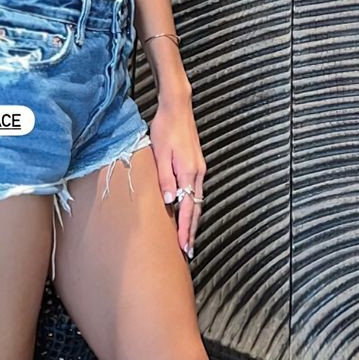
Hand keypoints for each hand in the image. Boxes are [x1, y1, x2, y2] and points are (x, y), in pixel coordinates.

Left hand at [148, 97, 205, 259]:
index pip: (188, 208)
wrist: (177, 108)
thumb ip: (165, 179)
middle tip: (189, 251)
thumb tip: (170, 202)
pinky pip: (195, 191)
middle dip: (193, 231)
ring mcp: (199, 169)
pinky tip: (187, 212)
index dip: (186, 229)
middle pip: (196, 208)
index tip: (184, 247)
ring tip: (188, 237)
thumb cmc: (165, 129)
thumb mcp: (160, 154)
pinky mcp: (196, 165)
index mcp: (188, 172)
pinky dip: (192, 206)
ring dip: (193, 220)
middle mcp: (197, 173)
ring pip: (197, 201)